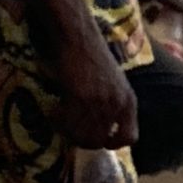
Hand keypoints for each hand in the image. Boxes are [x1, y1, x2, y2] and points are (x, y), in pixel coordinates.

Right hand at [54, 33, 137, 149]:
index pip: (129, 138)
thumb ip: (112, 106)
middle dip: (80, 139)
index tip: (96, 139)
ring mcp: (100, 101)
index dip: (112, 144)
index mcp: (129, 102)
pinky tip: (52, 109)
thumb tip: (100, 132)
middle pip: (99, 141)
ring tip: (57, 118)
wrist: (79, 38)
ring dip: (66, 131)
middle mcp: (118, 104)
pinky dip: (57, 121)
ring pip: (82, 135)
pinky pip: (68, 123)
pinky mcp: (81, 96)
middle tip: (66, 128)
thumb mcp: (114, 85)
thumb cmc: (93, 58)